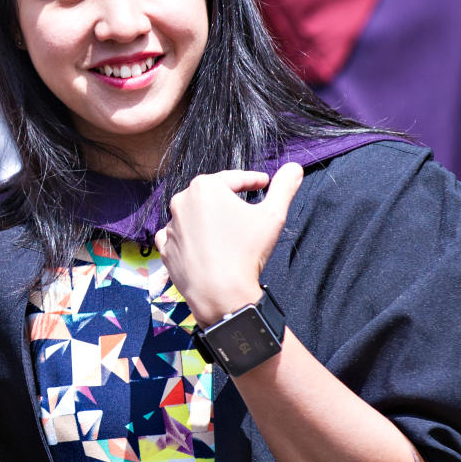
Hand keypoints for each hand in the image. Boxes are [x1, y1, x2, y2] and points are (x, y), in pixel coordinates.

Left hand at [154, 163, 303, 323]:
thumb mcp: (273, 215)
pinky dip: (191, 237)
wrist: (221, 294)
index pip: (234, 178)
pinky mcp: (165, 248)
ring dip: (209, 219)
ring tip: (228, 231)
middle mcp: (181, 201)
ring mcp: (170, 226)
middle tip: (246, 207)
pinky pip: (179, 236)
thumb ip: (284, 187)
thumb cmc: (246, 252)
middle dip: (229, 199)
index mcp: (205, 187)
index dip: (252, 180)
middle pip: (211, 195)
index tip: (264, 183)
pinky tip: (204, 245)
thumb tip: (295, 167)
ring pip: (194, 215)